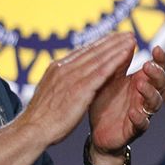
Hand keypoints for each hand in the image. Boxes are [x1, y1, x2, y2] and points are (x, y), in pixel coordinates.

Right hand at [17, 31, 141, 147]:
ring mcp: (71, 77)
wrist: (32, 130)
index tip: (115, 38)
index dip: (101, 44)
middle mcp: (63, 68)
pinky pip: (101, 71)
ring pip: (99, 58)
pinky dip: (115, 61)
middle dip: (112, 41)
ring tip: (132, 40)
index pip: (82, 52)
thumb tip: (71, 77)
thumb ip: (63, 82)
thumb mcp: (53, 93)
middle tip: (128, 34)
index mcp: (57, 69)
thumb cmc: (43, 117)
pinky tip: (127, 54)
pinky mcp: (80, 89)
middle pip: (92, 51)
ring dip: (117, 47)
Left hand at [88, 40, 164, 152]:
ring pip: (155, 102)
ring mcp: (143, 112)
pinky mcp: (135, 129)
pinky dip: (140, 118)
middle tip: (147, 66)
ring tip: (140, 85)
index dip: (160, 59)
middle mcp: (146, 97)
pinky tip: (133, 112)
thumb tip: (128, 40)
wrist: (98, 131)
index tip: (156, 48)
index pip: (157, 68)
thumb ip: (120, 63)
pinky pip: (142, 124)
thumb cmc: (106, 102)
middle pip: (161, 84)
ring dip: (150, 93)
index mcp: (141, 82)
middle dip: (157, 74)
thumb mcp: (110, 79)